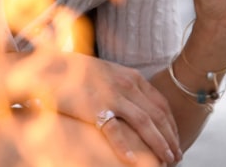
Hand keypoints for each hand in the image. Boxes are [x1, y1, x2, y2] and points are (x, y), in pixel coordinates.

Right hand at [7, 49, 180, 164]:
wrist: (48, 68)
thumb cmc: (76, 74)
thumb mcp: (107, 76)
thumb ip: (123, 88)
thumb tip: (136, 106)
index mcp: (131, 77)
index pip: (161, 104)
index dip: (171, 125)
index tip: (176, 140)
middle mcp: (127, 85)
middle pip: (158, 115)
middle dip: (170, 138)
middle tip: (177, 156)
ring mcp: (112, 95)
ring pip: (144, 123)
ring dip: (158, 144)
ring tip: (165, 161)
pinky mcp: (95, 107)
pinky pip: (115, 130)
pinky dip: (127, 147)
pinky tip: (135, 161)